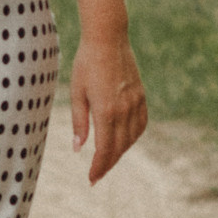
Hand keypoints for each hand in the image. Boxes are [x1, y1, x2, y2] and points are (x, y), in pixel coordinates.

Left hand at [69, 39, 146, 184]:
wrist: (108, 38)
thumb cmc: (86, 63)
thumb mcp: (77, 92)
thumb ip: (79, 122)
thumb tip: (78, 149)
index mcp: (106, 111)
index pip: (104, 149)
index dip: (98, 167)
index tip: (91, 179)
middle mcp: (124, 110)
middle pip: (118, 148)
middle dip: (107, 164)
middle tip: (96, 175)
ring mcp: (135, 103)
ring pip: (131, 138)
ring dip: (120, 152)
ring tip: (107, 159)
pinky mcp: (141, 95)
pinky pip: (141, 124)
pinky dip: (133, 137)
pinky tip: (124, 140)